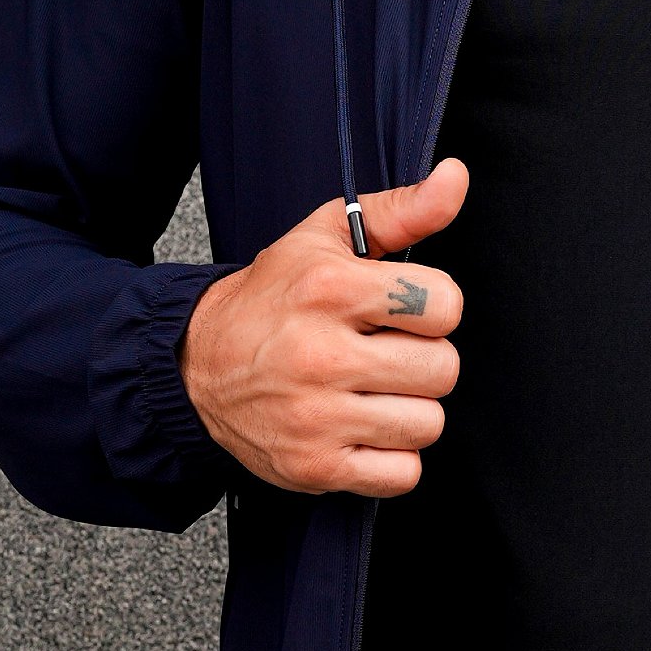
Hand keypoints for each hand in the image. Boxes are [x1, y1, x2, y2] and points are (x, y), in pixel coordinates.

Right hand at [180, 159, 468, 496]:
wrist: (194, 364)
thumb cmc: (274, 295)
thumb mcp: (328, 237)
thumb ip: (402, 209)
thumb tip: (456, 176)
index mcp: (329, 290)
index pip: (445, 304)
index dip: (431, 305)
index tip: (400, 309)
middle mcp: (320, 355)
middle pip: (443, 370)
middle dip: (423, 359)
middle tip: (382, 351)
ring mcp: (314, 418)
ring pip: (428, 425)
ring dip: (409, 409)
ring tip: (370, 389)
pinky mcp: (312, 467)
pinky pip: (403, 475)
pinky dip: (392, 457)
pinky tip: (361, 428)